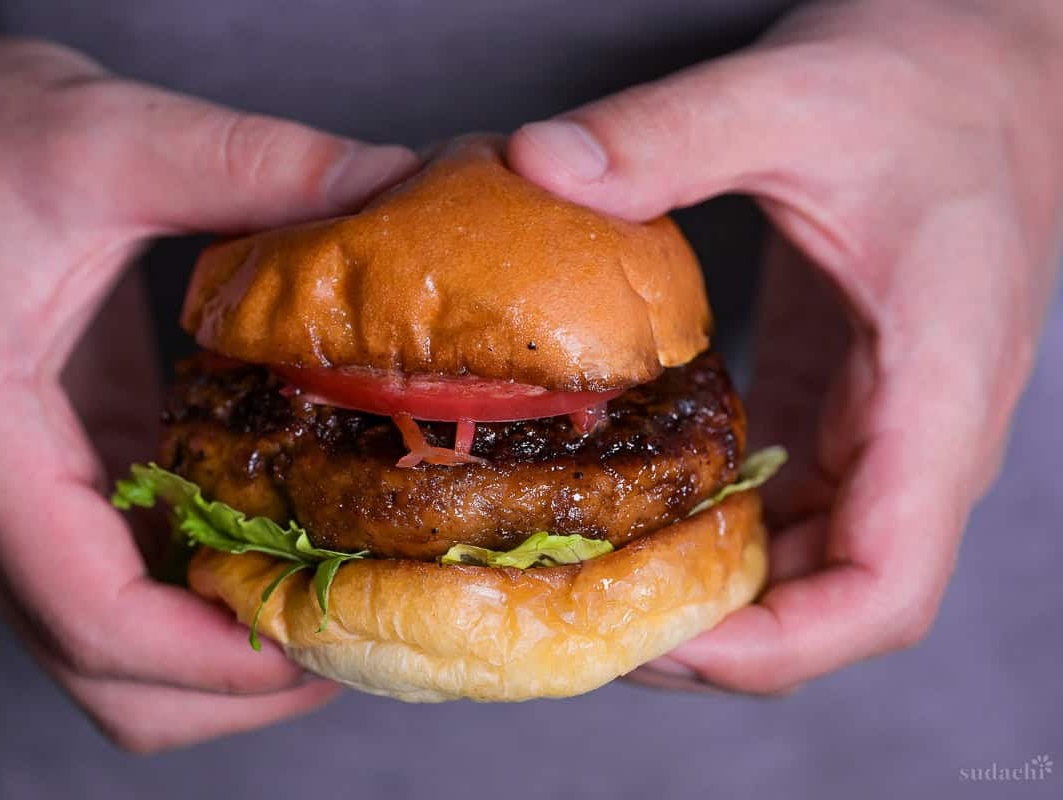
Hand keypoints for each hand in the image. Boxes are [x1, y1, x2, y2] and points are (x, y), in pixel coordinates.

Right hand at [0, 11, 415, 749]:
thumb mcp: (107, 137)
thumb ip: (255, 164)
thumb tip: (391, 184)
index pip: (95, 617)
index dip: (222, 658)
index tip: (326, 640)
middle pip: (110, 677)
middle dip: (238, 683)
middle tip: (355, 628)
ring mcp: (10, 508)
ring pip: (113, 654)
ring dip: (226, 653)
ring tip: (334, 594)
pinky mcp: (45, 486)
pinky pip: (123, 589)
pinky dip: (204, 598)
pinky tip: (283, 542)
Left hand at [508, 0, 1062, 692]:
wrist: (982, 64)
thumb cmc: (924, 83)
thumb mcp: (791, 93)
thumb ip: (667, 134)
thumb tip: (538, 164)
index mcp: (937, 392)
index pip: (884, 588)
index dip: (776, 645)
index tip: (662, 641)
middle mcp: (920, 437)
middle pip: (834, 605)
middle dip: (716, 639)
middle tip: (583, 616)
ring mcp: (882, 428)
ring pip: (808, 568)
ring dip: (710, 596)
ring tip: (592, 582)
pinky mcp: (839, 403)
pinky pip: (787, 509)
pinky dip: (715, 534)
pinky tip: (637, 517)